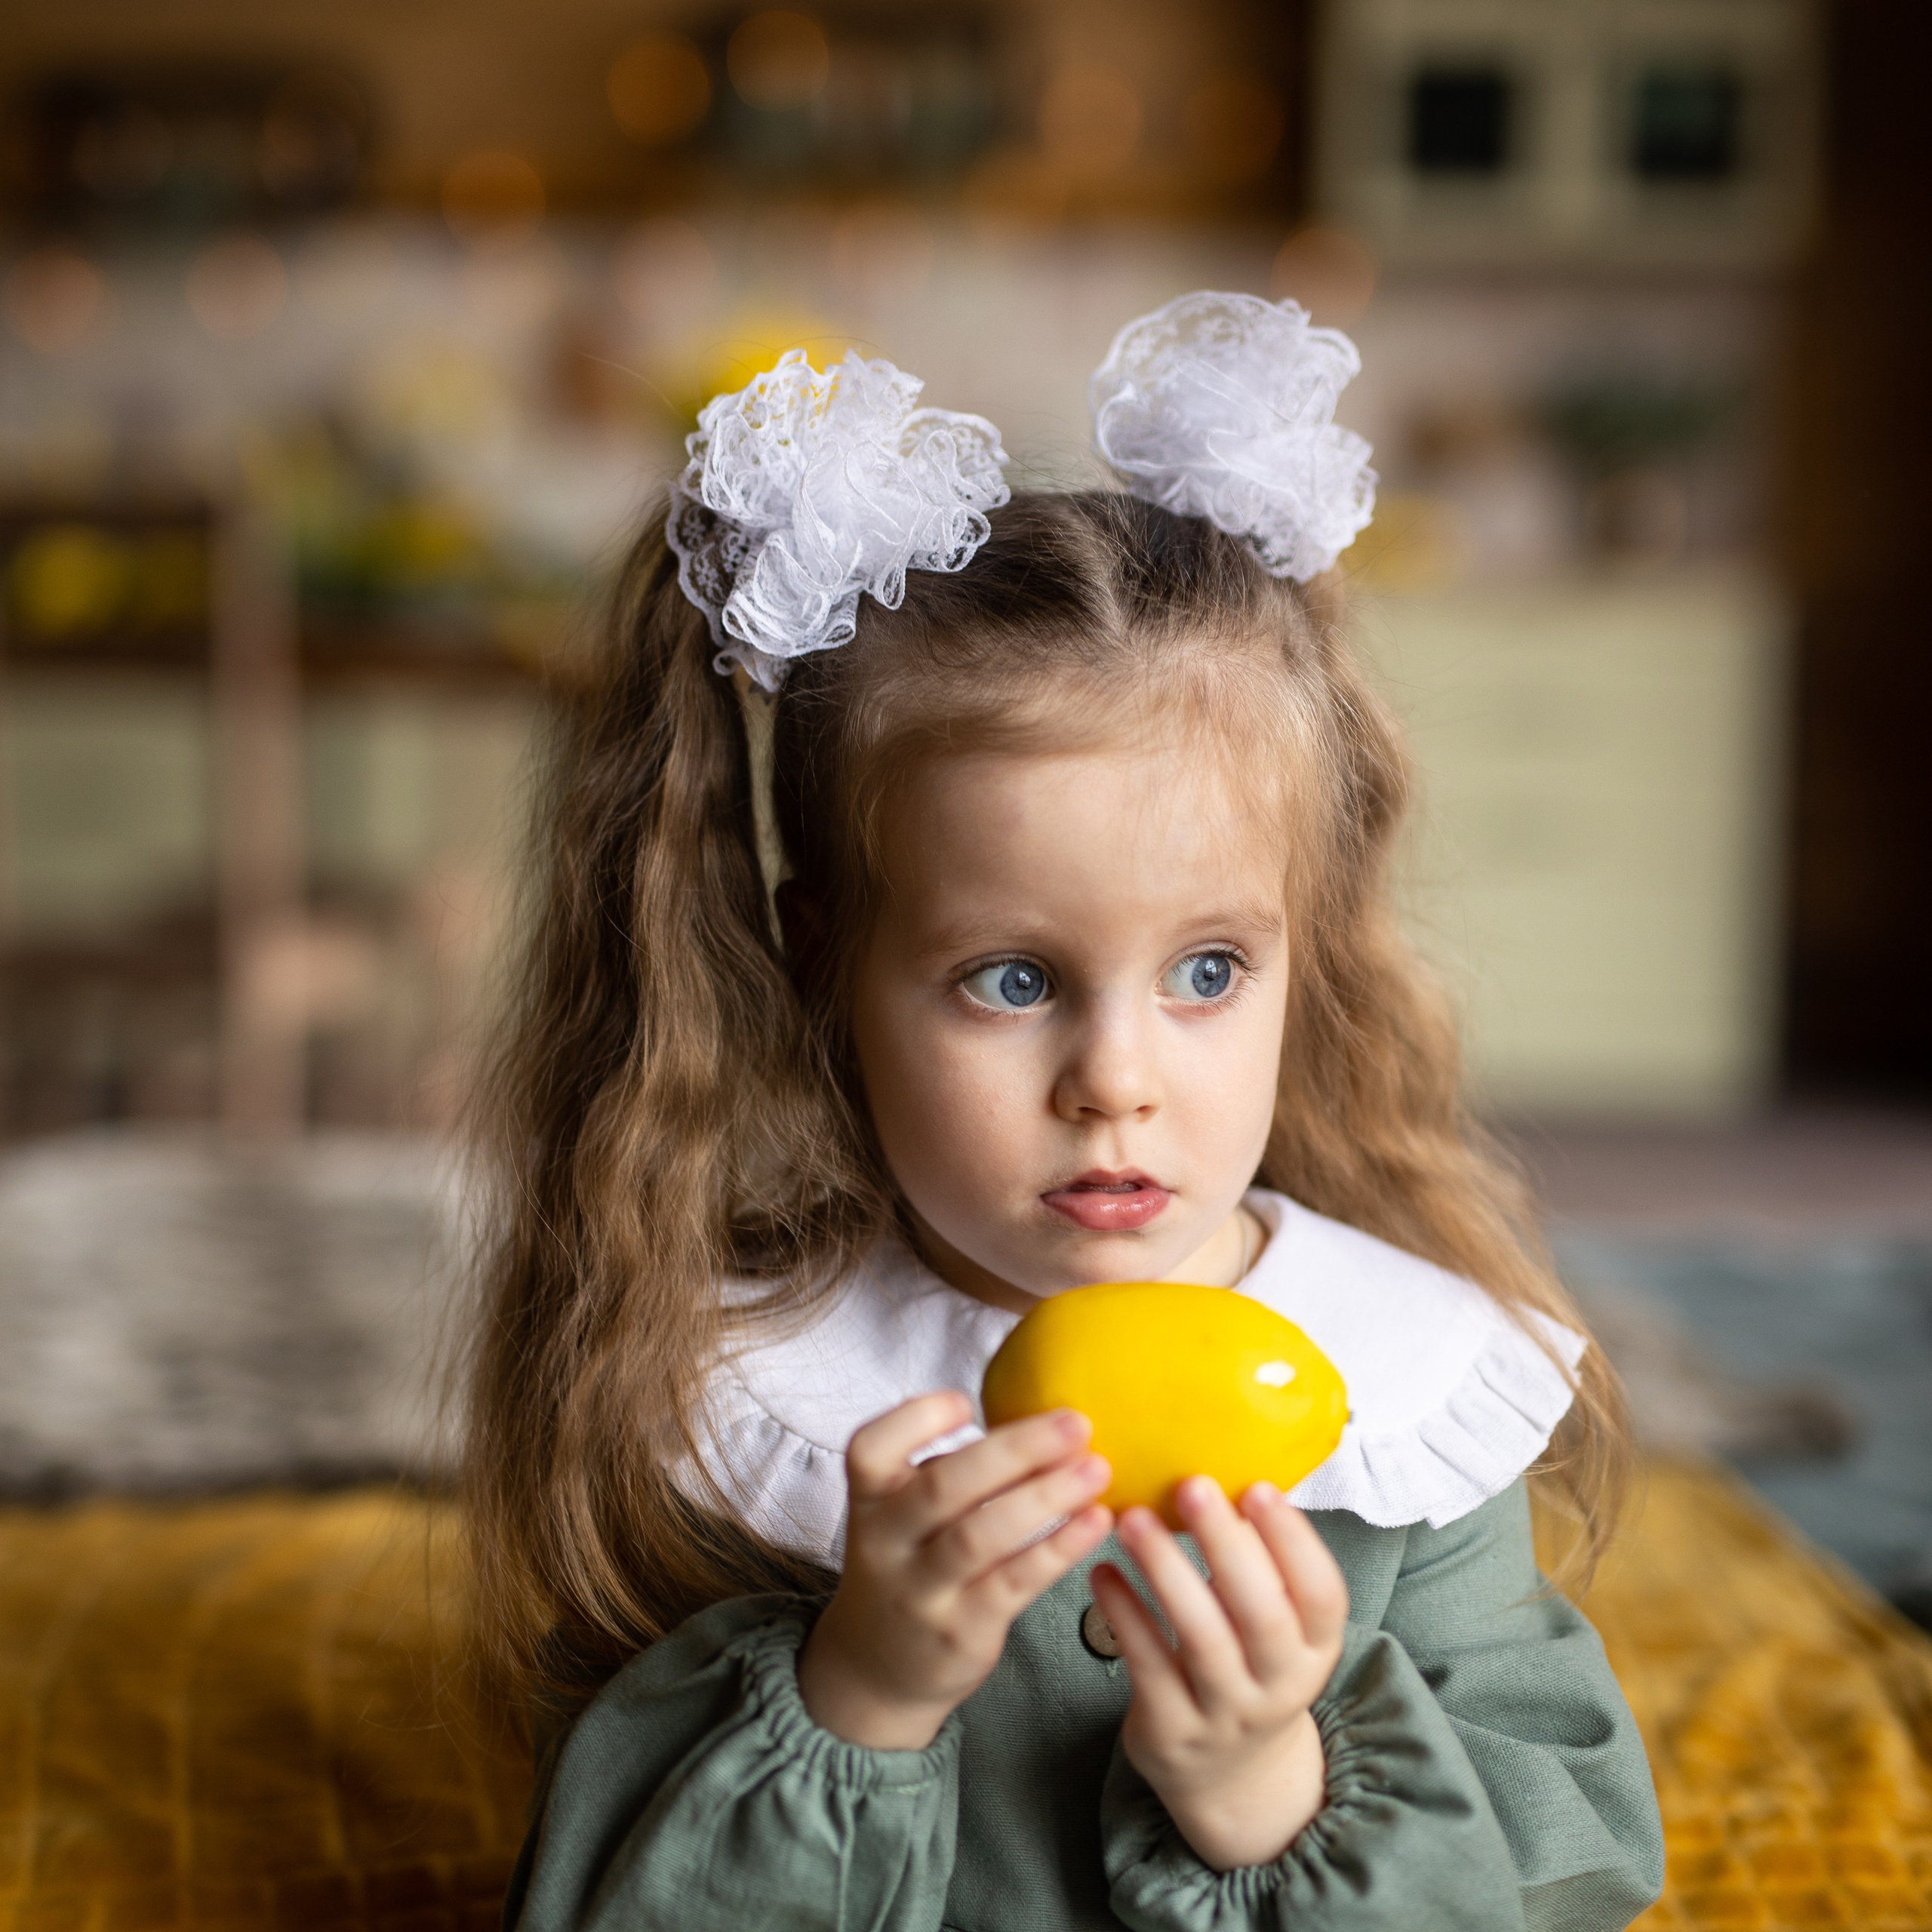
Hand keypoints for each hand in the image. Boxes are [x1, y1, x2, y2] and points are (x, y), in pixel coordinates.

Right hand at [797, 1392, 1113, 1749]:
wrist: (877, 1670)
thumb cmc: (910, 1565)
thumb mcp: (902, 1514)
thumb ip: (950, 1472)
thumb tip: (1043, 1423)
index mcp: (869, 1499)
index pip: (870, 1448)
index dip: (917, 1419)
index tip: (967, 1401)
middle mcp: (885, 1543)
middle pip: (943, 1486)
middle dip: (1015, 1450)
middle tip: (1075, 1423)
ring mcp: (921, 1591)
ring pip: (981, 1536)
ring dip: (1046, 1497)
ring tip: (1096, 1469)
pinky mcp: (960, 1631)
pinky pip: (1014, 1582)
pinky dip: (1058, 1548)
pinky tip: (1095, 1522)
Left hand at [1090, 1476, 1347, 1870]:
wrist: (1229, 1777)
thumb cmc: (1248, 1666)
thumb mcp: (1278, 1628)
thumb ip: (1262, 1566)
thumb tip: (1233, 1462)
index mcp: (1314, 1649)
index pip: (1321, 1595)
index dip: (1294, 1541)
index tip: (1259, 1487)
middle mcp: (1278, 1684)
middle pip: (1261, 1614)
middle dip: (1227, 1546)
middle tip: (1192, 1485)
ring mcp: (1226, 1713)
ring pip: (1201, 1639)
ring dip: (1166, 1572)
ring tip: (1131, 1518)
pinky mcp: (1172, 1730)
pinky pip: (1146, 1666)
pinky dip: (1123, 1616)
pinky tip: (1101, 1571)